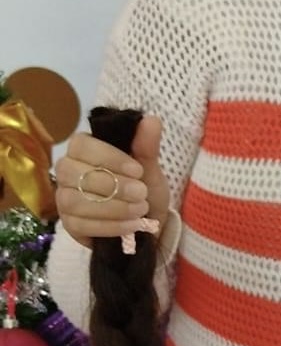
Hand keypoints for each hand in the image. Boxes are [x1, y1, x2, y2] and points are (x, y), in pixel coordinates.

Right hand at [55, 116, 169, 247]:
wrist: (147, 222)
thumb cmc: (144, 188)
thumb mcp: (150, 167)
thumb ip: (147, 145)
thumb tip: (151, 120)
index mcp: (83, 150)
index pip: (81, 145)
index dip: (108, 157)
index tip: (138, 170)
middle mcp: (67, 171)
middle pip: (73, 173)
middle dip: (112, 185)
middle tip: (141, 193)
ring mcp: (64, 199)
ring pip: (74, 201)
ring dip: (112, 207)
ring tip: (140, 210)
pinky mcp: (69, 225)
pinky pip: (80, 225)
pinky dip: (110, 226)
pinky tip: (132, 226)